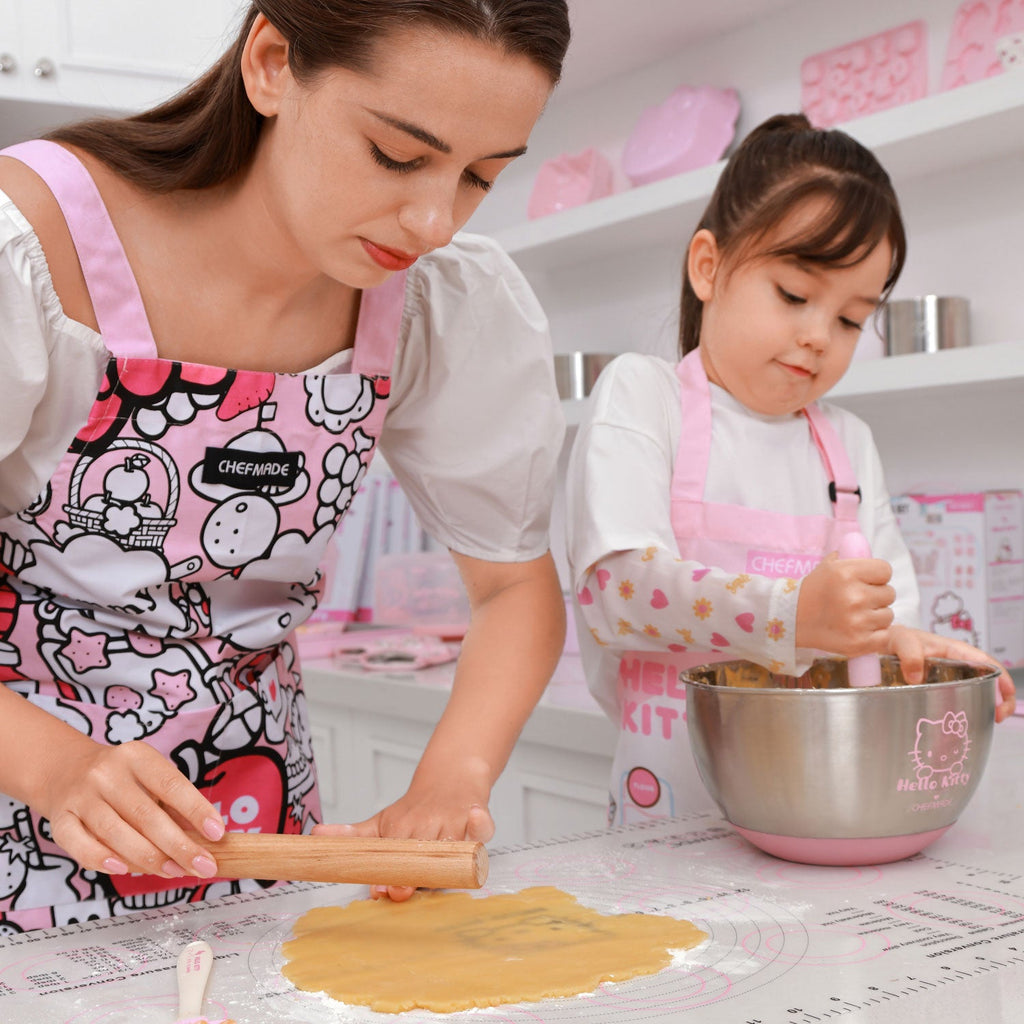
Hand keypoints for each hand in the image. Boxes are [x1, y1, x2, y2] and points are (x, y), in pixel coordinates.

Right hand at [38, 738, 224, 878]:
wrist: (64, 771)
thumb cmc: (121, 781)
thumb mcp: (148, 779)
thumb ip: (173, 806)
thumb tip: (208, 838)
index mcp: (137, 756)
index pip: (171, 784)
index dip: (196, 810)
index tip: (218, 833)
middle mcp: (107, 773)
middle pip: (146, 814)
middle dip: (179, 845)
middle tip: (203, 866)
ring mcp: (81, 796)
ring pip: (116, 832)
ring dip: (149, 858)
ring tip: (175, 872)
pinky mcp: (59, 818)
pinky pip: (79, 844)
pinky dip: (102, 859)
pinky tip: (124, 870)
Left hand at [314, 759, 493, 901]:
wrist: (450, 776)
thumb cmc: (416, 809)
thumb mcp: (382, 822)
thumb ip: (353, 837)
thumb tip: (316, 835)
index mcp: (402, 828)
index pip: (394, 858)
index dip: (389, 878)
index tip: (381, 889)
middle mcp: (428, 824)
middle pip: (422, 858)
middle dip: (413, 876)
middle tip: (402, 889)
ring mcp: (454, 820)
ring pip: (452, 847)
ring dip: (445, 858)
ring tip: (438, 868)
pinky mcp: (478, 813)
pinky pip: (483, 824)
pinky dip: (480, 822)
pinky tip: (475, 819)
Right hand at [796, 552, 894, 654]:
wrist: (792, 620)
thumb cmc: (813, 591)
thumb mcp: (827, 566)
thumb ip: (851, 558)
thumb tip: (868, 550)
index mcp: (846, 573)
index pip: (885, 570)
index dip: (877, 576)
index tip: (866, 581)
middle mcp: (853, 596)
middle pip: (889, 593)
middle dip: (876, 596)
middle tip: (857, 600)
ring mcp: (857, 621)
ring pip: (888, 615)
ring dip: (876, 616)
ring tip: (855, 616)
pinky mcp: (859, 642)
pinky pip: (885, 635)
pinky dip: (877, 634)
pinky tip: (862, 630)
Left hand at [887, 624, 1016, 722]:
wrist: (876, 648)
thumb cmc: (893, 639)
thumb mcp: (901, 640)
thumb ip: (909, 653)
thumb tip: (916, 677)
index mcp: (953, 651)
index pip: (986, 663)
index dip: (1001, 680)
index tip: (1003, 700)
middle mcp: (954, 665)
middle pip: (986, 680)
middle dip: (998, 698)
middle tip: (998, 717)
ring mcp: (946, 679)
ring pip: (973, 693)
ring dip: (983, 707)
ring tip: (985, 722)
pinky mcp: (934, 692)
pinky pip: (954, 702)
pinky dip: (962, 713)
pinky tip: (958, 725)